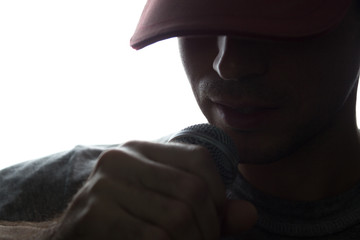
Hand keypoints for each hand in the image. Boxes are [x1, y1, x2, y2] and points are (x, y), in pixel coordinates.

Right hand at [52, 141, 256, 239]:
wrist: (74, 238)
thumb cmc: (126, 223)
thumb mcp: (167, 208)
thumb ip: (209, 211)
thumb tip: (250, 215)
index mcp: (141, 149)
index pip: (199, 159)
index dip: (219, 194)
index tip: (215, 221)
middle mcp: (121, 158)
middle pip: (192, 190)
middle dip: (208, 228)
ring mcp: (105, 184)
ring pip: (177, 217)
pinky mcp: (94, 213)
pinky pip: (154, 238)